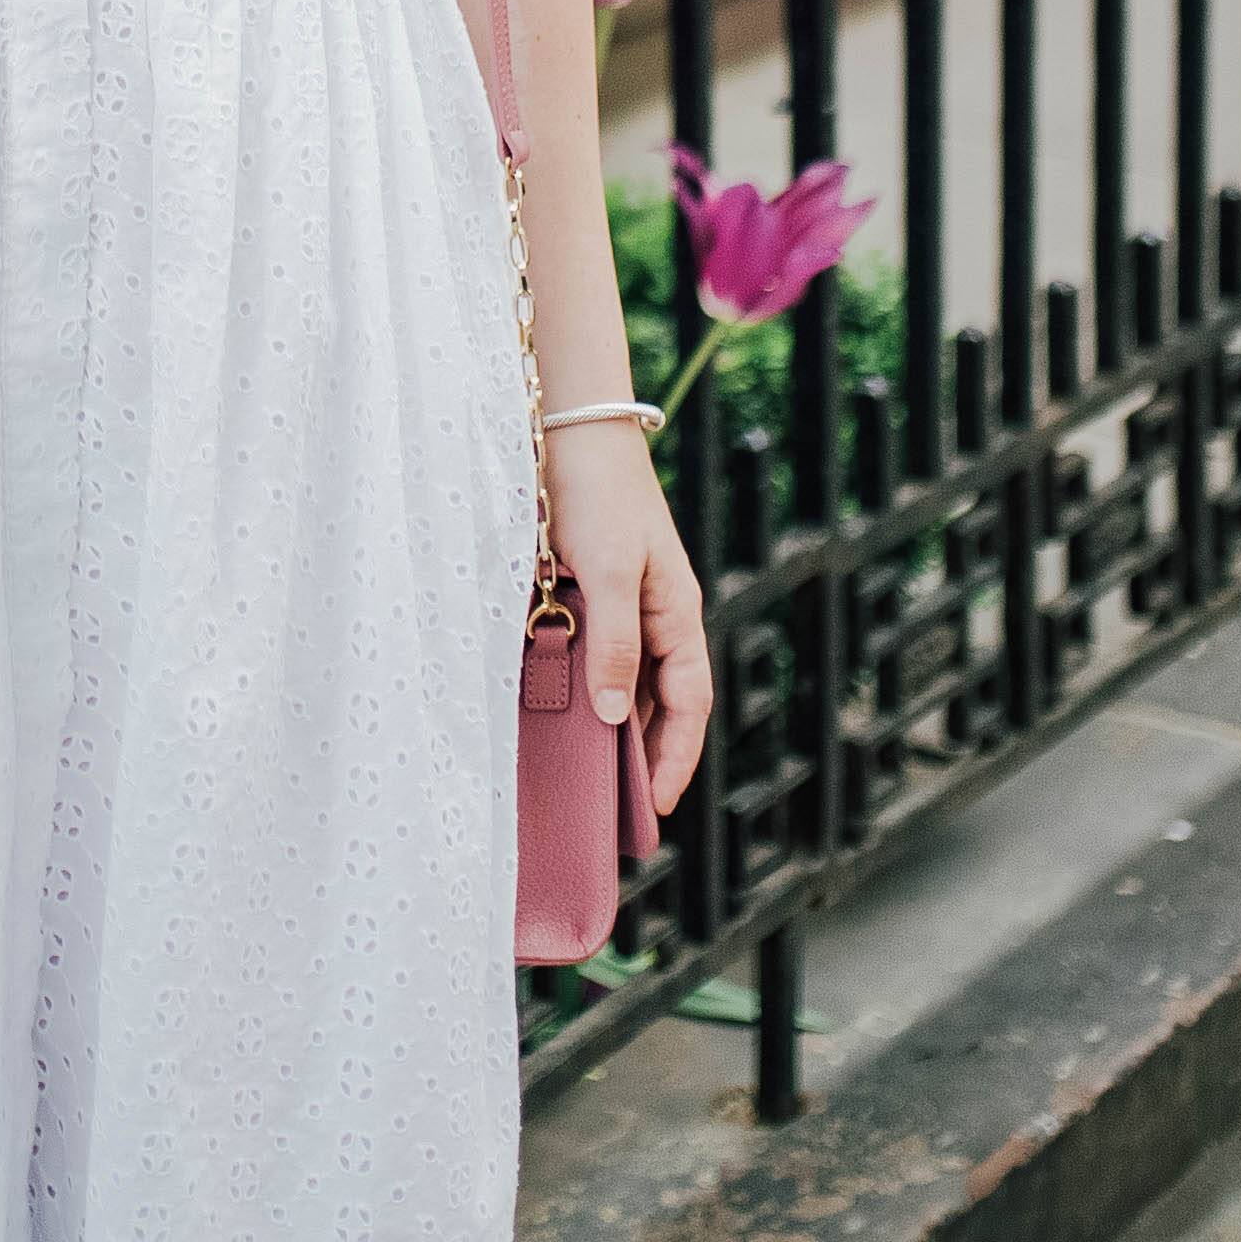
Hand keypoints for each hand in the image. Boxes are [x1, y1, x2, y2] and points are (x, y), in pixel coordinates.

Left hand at [544, 425, 712, 815]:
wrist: (570, 430)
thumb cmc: (597, 494)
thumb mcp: (608, 573)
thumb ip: (614, 645)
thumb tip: (616, 720)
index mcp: (677, 614)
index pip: (688, 703)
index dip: (675, 757)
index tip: (657, 807)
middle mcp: (655, 616)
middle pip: (656, 701)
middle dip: (641, 755)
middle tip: (615, 810)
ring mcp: (622, 606)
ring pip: (620, 682)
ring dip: (605, 725)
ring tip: (582, 776)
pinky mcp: (587, 593)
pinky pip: (589, 655)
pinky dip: (578, 688)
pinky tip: (552, 712)